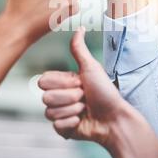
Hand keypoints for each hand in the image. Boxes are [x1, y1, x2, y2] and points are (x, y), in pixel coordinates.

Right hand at [39, 27, 126, 144]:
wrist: (114, 118)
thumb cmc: (106, 92)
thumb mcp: (91, 68)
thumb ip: (79, 49)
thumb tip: (80, 27)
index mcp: (62, 82)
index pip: (43, 81)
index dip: (63, 83)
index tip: (79, 82)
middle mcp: (59, 97)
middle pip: (46, 97)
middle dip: (70, 97)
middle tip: (85, 97)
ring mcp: (60, 113)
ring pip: (50, 112)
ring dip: (72, 110)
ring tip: (85, 109)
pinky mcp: (62, 129)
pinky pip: (56, 126)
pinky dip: (72, 123)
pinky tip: (82, 120)